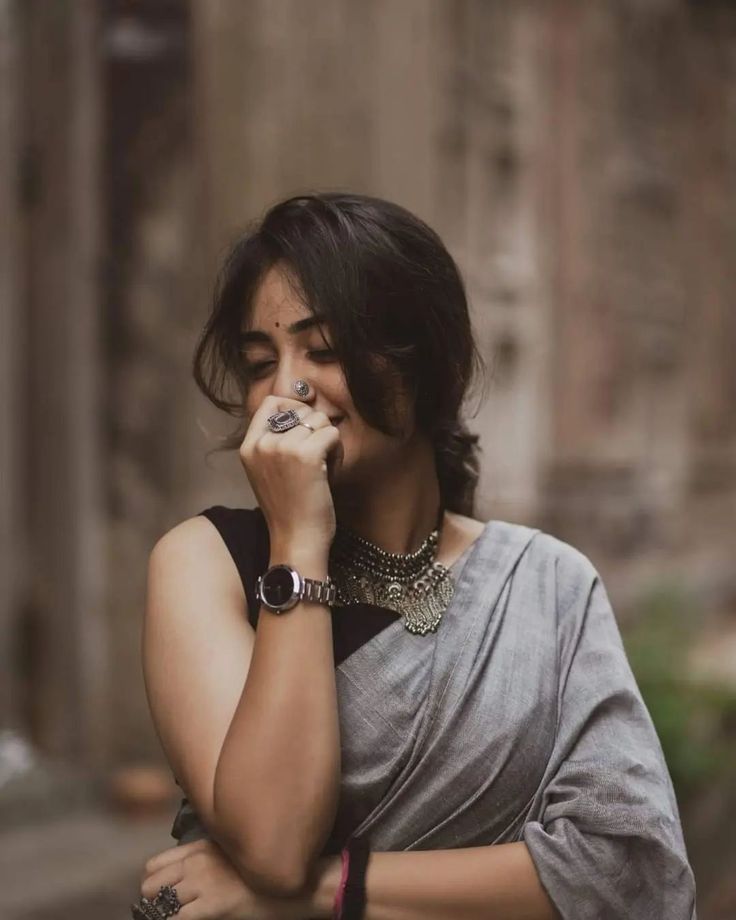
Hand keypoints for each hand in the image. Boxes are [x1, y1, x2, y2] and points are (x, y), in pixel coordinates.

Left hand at [139, 838, 312, 918]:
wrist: (295, 884)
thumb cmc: (265, 873)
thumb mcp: (232, 856)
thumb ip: (204, 861)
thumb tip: (182, 880)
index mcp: (200, 847)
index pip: (153, 865)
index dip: (153, 885)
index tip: (161, 900)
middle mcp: (197, 861)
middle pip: (149, 885)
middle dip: (153, 903)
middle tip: (168, 914)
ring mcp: (203, 882)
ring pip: (159, 905)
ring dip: (164, 915)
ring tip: (181, 917)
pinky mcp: (212, 905)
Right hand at [239, 395, 342, 547]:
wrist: (296, 540)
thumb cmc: (289, 510)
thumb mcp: (267, 472)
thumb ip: (274, 443)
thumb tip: (301, 414)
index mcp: (248, 447)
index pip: (270, 402)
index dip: (294, 407)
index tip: (307, 427)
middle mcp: (262, 444)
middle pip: (301, 410)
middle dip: (316, 429)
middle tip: (318, 458)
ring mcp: (282, 448)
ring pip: (319, 420)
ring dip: (329, 441)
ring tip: (324, 467)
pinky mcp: (306, 455)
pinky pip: (332, 433)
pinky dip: (338, 452)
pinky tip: (331, 472)